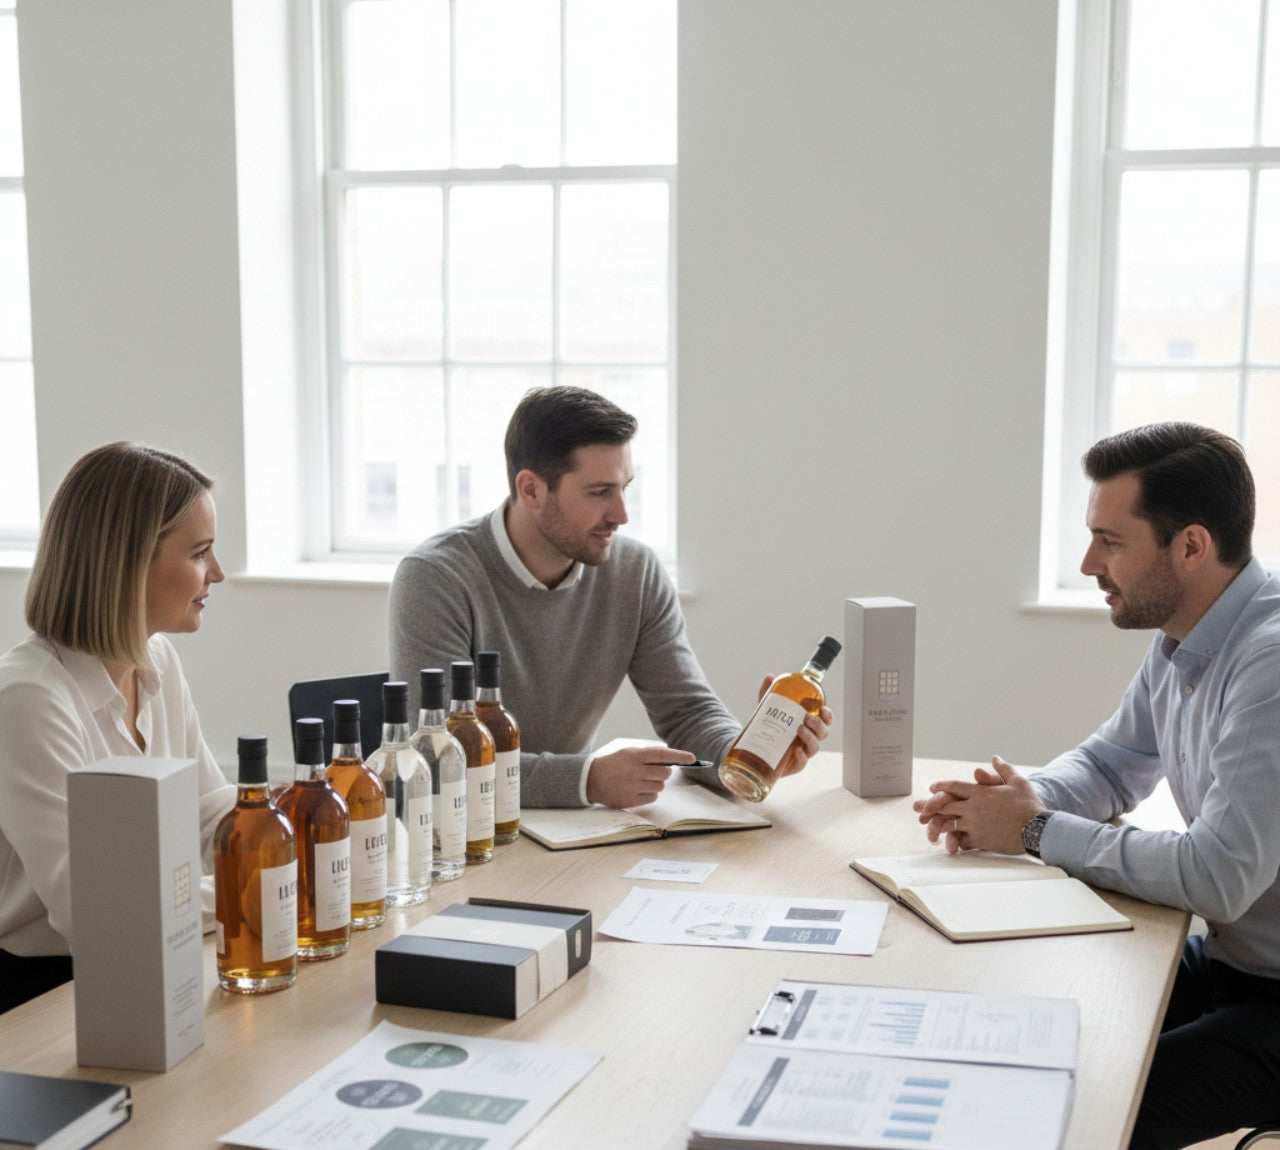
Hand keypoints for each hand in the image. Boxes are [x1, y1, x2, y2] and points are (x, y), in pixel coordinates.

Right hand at [586, 745, 694, 808]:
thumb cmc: (614, 764)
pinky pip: (652, 798)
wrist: (591, 780)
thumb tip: (670, 761)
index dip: (679, 756)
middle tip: (655, 772)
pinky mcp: (631, 800)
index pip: (662, 755)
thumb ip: (648, 755)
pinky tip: (637, 790)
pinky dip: (649, 794)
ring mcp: (633, 786)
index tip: (691, 758)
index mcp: (635, 756)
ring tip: (641, 781)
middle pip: (664, 773)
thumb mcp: (628, 753)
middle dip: (664, 773)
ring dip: (655, 784)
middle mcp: (634, 771)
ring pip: (660, 786)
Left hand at [757, 676, 834, 777]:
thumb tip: (770, 676)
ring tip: (799, 730)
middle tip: (806, 717)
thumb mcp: (768, 709)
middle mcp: (809, 738)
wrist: (756, 750)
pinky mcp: (794, 765)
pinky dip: (802, 757)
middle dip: (818, 724)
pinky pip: (803, 763)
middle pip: (823, 732)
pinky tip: (797, 750)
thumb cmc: (770, 727)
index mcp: (808, 724)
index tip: (823, 708)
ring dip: (810, 738)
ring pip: (815, 747)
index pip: (825, 720)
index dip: (828, 715)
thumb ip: (769, 694)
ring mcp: (803, 752)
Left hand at [911, 756, 1044, 854]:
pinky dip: (954, 841)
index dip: (941, 787)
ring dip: (938, 825)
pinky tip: (947, 842)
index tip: (932, 788)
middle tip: (918, 808)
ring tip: (927, 826)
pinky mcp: (980, 841)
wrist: (1038, 829)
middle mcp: (973, 808)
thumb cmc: (1029, 804)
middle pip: (945, 805)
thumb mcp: (1017, 782)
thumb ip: (1003, 769)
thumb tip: (995, 758)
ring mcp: (975, 825)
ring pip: (949, 824)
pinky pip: (961, 841)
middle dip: (929, 806)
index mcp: (980, 792)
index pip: (954, 787)